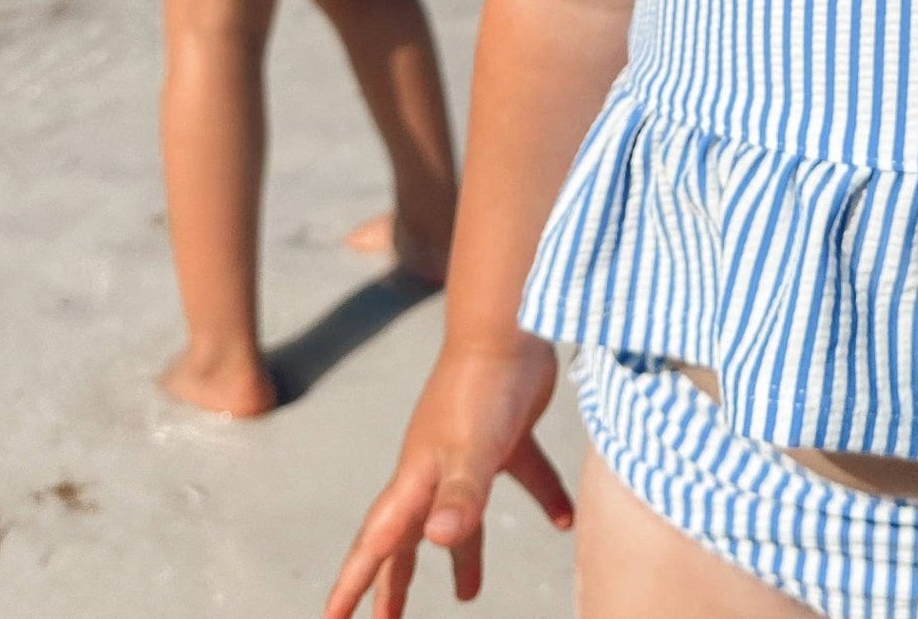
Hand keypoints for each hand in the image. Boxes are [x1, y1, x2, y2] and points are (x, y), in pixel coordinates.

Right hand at [324, 338, 572, 618]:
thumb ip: (458, 495)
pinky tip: (564, 519)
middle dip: (396, 580)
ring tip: (468, 594)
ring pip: (463, 514)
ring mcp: (474, 451)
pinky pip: (525, 474)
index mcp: (418, 480)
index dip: (353, 583)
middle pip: (408, 536)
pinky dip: (543, 498)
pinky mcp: (510, 433)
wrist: (512, 324)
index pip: (377, 541)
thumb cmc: (483, 386)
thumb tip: (438, 541)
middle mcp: (437, 469)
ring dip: (464, 553)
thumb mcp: (472, 449)